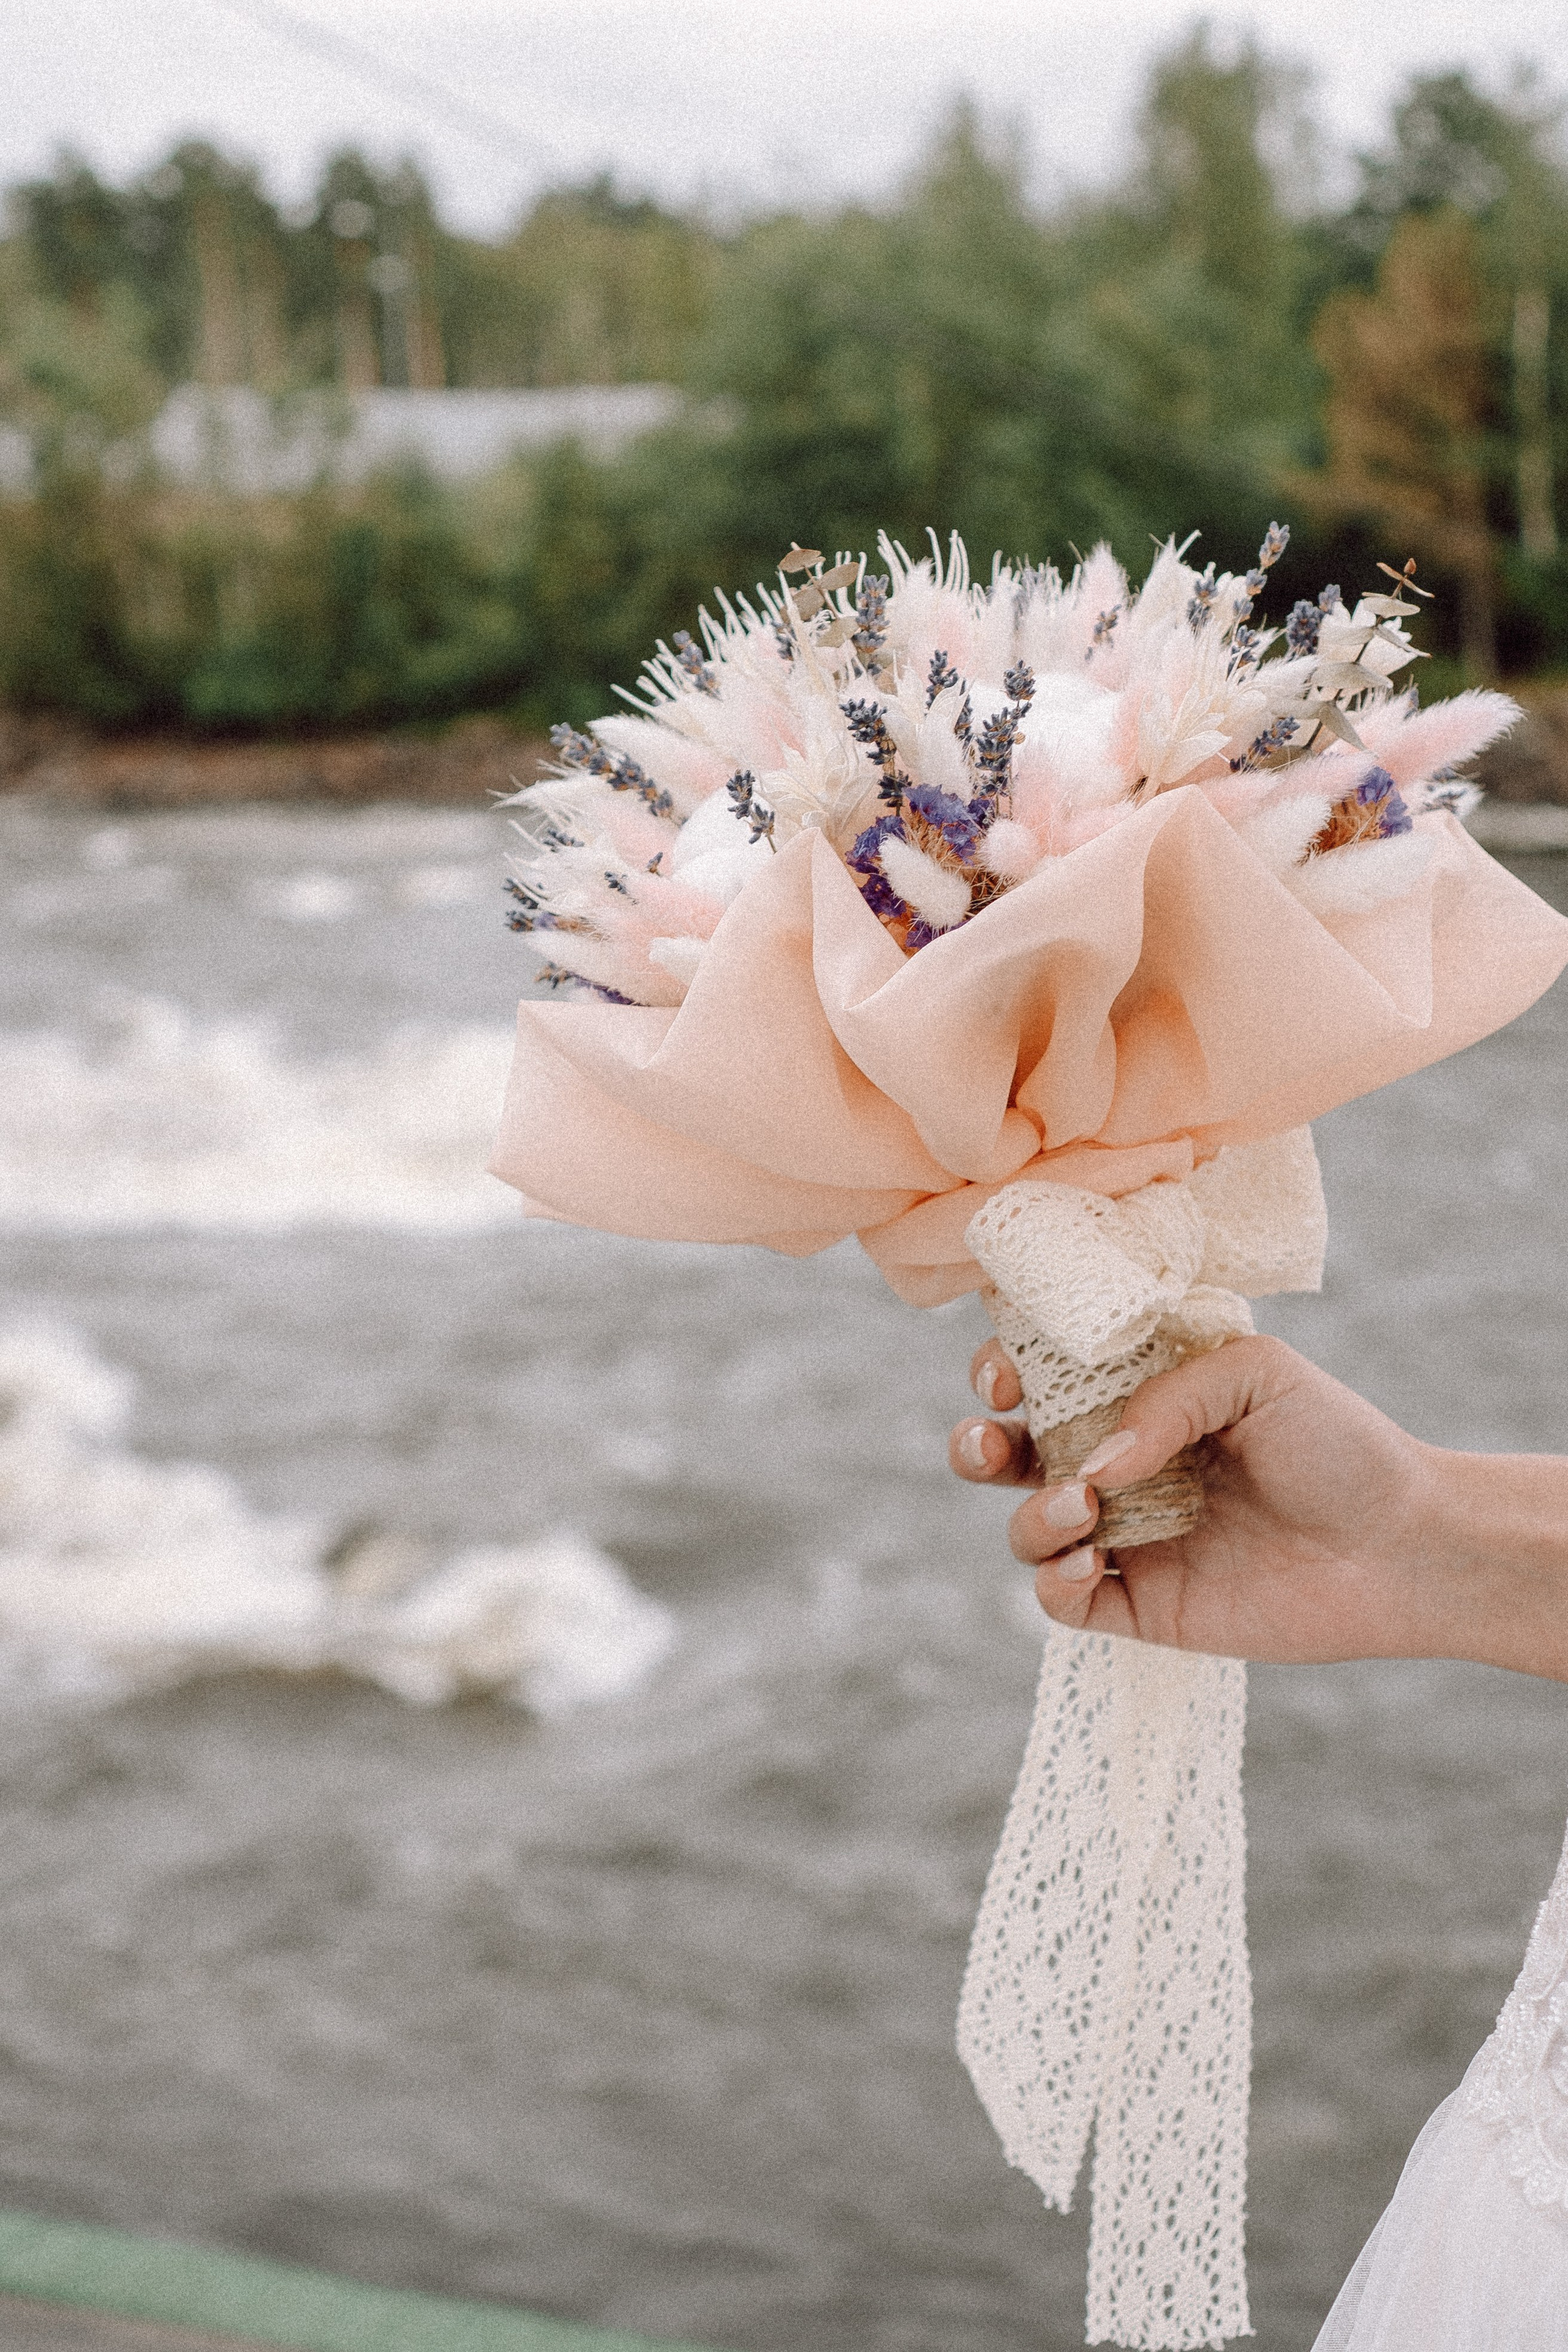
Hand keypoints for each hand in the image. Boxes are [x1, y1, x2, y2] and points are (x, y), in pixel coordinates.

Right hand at [949, 1334, 1567, 1679]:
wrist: (1400, 1545)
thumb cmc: (1340, 1445)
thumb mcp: (1256, 1374)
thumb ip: (1164, 1397)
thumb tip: (1092, 1464)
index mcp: (1141, 1399)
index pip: (1045, 1379)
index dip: (1004, 1371)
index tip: (1007, 1377)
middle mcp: (1123, 1467)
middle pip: (1011, 1454)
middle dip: (978, 1444)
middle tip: (992, 1441)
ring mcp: (1129, 1538)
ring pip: (1029, 1530)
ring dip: (1033, 1516)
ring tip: (1084, 1509)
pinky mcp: (1143, 1606)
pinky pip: (1062, 1601)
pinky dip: (1056, 1582)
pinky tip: (1095, 1562)